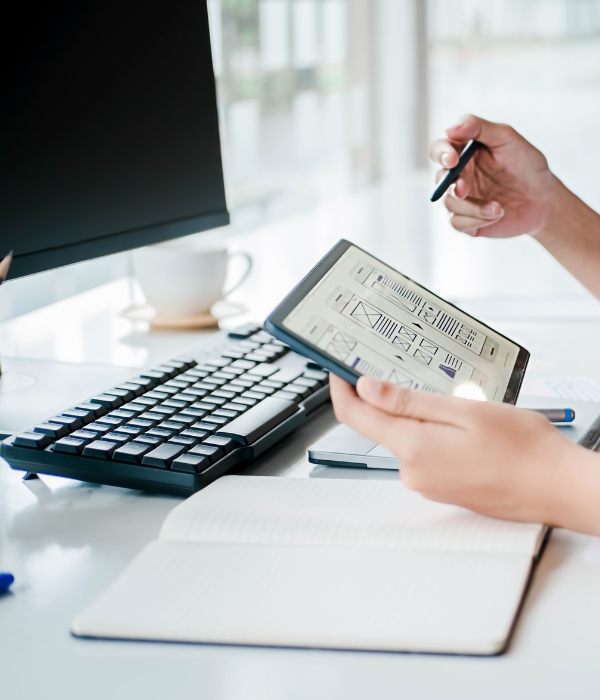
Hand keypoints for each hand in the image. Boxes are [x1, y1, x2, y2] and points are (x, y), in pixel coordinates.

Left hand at [329, 374, 580, 525]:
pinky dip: (428, 433)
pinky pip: (422, 453)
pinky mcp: (441, 487)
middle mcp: (413, 472)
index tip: (338, 368)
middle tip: (397, 367)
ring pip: (404, 438)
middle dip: (383, 397)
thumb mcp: (463, 411)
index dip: (342, 388)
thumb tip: (366, 389)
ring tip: (445, 396)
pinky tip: (457, 423)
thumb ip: (409, 402)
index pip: (355, 416)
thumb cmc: (522, 449)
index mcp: (412, 449)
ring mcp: (427, 483)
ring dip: (412, 415)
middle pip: (379, 426)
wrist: (558, 488)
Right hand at [429, 114, 555, 237]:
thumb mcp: (507, 138)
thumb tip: (450, 129)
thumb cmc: (526, 165)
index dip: (440, 153)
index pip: (438, 150)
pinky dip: (476, 220)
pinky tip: (496, 215)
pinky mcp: (467, 221)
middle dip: (451, 184)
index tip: (453, 159)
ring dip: (471, 207)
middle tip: (464, 189)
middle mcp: (458, 176)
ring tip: (498, 207)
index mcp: (463, 153)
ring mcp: (461, 200)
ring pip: (449, 203)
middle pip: (439, 179)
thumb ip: (478, 127)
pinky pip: (457, 222)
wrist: (544, 200)